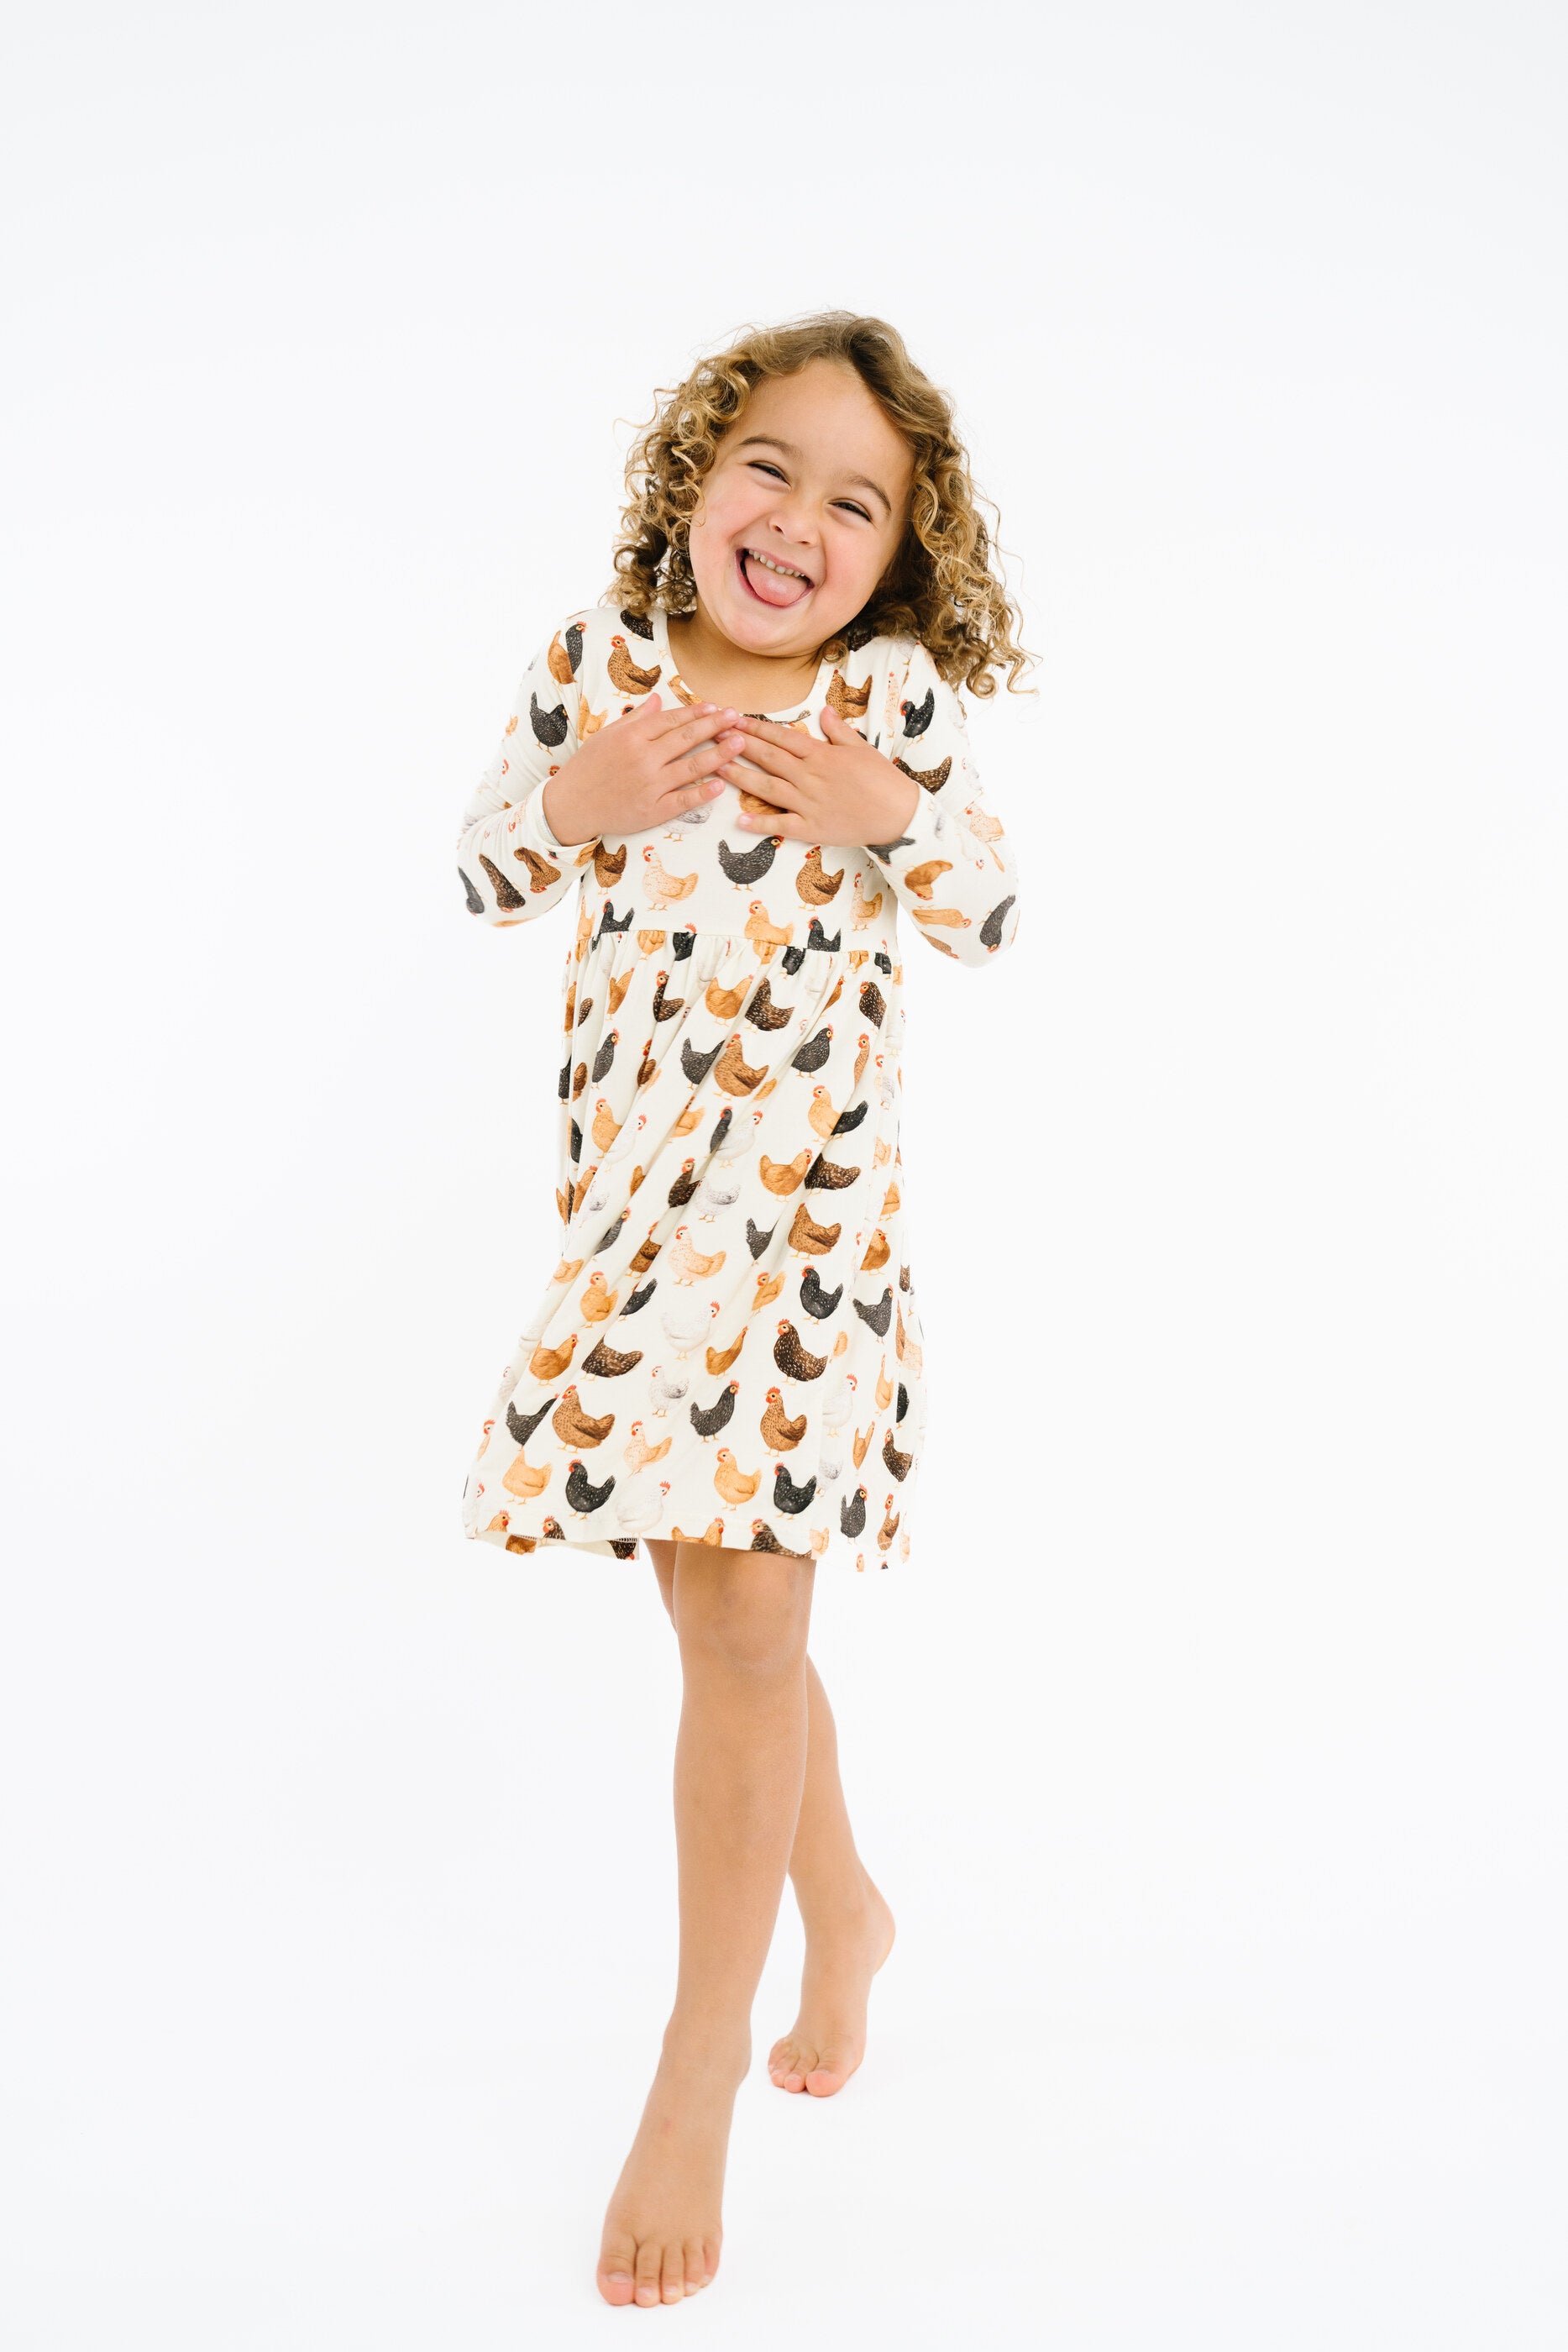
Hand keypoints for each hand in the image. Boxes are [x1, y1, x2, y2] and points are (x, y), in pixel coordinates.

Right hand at [540, 692, 745, 845]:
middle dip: (715, 726)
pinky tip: (721, 784)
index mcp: (631, 736)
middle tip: (736, 717)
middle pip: (687, 738)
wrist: (570, 806)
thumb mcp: (607, 736)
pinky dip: (703, 792)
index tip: (715, 707)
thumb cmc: (588, 768)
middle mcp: (643, 759)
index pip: (671, 720)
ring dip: (719, 754)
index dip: (696, 713)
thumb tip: (659, 699)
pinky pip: (684, 800)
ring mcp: (650, 785)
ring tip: (740, 743)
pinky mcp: (653, 810)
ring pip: (691, 766)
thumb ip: (636, 719)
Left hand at [720, 705, 920, 845]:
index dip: (756, 728)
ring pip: (767, 787)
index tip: (734, 720)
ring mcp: (808, 802)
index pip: (781, 737)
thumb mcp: (861, 748)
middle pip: (768, 758)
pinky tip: (739, 819)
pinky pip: (781, 825)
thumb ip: (838, 730)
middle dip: (739, 745)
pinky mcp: (811, 828)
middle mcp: (810, 776)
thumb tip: (823, 710)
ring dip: (740, 777)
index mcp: (821, 755)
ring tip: (716, 769)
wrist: (899, 814)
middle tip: (713, 737)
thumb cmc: (882, 780)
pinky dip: (760, 823)